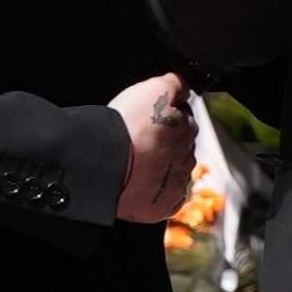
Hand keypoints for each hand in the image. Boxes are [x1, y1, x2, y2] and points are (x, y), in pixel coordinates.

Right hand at [111, 72, 196, 222]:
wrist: (104, 164)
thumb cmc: (124, 127)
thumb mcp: (152, 88)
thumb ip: (175, 84)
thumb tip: (184, 85)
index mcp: (188, 130)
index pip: (183, 121)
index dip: (165, 119)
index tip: (147, 122)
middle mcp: (187, 159)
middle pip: (179, 149)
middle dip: (164, 145)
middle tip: (138, 143)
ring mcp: (175, 185)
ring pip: (173, 175)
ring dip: (160, 169)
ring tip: (135, 165)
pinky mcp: (161, 207)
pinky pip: (165, 200)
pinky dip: (156, 194)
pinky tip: (140, 185)